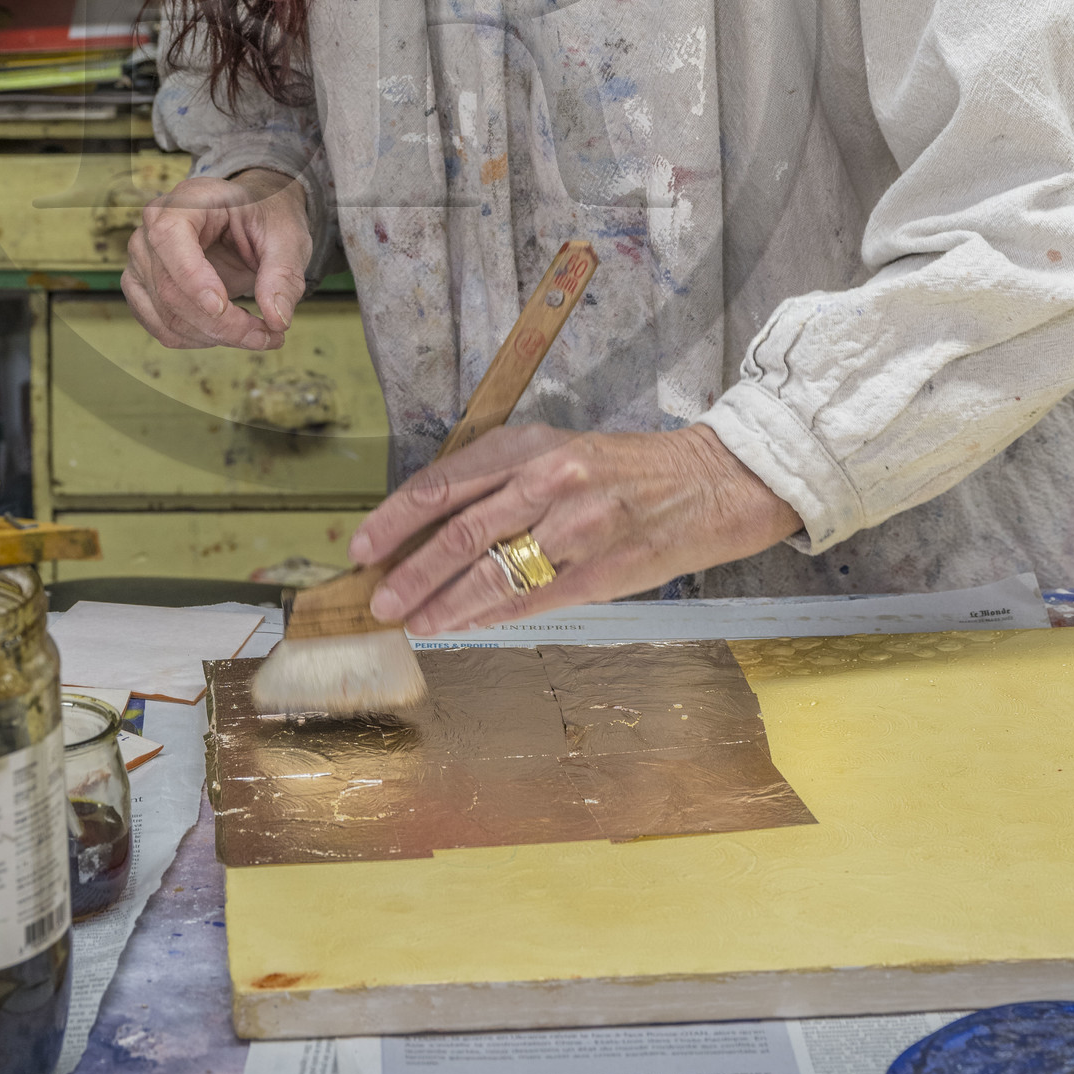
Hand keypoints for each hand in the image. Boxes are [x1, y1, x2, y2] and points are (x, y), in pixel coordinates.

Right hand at [122, 167, 311, 353]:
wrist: (252, 220)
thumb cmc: (265, 219)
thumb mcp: (287, 236)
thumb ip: (283, 274)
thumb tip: (277, 319)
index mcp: (188, 200)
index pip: (170, 235)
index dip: (191, 276)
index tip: (223, 308)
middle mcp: (154, 227)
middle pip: (170, 287)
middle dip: (221, 323)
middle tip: (268, 335)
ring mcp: (143, 259)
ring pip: (166, 315)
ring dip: (213, 336)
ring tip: (258, 334)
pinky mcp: (144, 288)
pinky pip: (162, 327)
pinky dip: (199, 339)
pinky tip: (230, 332)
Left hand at [345, 421, 800, 632]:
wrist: (708, 484)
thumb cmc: (623, 468)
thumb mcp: (558, 450)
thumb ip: (500, 480)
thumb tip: (434, 523)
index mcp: (532, 445)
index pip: (447, 482)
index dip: (397, 517)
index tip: (364, 546)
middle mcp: (550, 480)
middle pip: (461, 530)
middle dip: (411, 570)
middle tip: (378, 599)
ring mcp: (577, 528)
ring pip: (493, 571)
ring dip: (444, 603)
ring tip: (412, 622)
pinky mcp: (601, 571)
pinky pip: (533, 599)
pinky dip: (491, 616)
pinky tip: (462, 628)